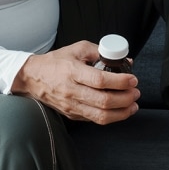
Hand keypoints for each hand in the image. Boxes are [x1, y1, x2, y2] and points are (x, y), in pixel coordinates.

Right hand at [11, 41, 139, 124]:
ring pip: (101, 115)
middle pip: (103, 101)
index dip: (120, 82)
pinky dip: (111, 117)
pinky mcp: (72, 114)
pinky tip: (121, 110)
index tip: (132, 79)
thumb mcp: (78, 49)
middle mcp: (71, 91)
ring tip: (133, 104)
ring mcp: (71, 105)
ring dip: (122, 112)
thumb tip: (125, 60)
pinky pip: (94, 120)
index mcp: (72, 72)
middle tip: (136, 92)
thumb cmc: (56, 62)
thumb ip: (101, 52)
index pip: (100, 80)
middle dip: (125, 98)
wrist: (33, 78)